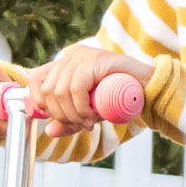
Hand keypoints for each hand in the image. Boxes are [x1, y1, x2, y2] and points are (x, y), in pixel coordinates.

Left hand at [27, 40, 148, 134]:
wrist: (150, 88)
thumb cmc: (120, 98)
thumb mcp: (90, 111)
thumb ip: (70, 121)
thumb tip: (48, 131)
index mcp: (65, 63)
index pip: (35, 79)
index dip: (40, 102)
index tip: (57, 118)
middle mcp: (71, 55)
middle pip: (47, 89)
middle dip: (60, 115)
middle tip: (80, 125)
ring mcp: (83, 55)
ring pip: (60, 90)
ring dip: (72, 114)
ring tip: (88, 123)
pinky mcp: (95, 59)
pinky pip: (76, 88)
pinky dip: (80, 108)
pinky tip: (92, 117)